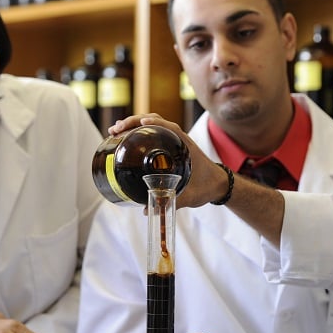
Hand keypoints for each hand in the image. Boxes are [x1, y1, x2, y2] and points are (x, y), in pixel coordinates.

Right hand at [109, 114, 229, 208]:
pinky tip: (123, 139)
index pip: (169, 126)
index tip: (141, 123)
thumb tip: (146, 210)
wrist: (217, 185)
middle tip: (116, 130)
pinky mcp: (167, 147)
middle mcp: (178, 139)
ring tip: (115, 132)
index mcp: (185, 146)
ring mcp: (171, 141)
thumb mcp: (191, 196)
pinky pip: (151, 134)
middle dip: (133, 122)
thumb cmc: (207, 187)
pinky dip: (137, 133)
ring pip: (150, 126)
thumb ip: (172, 202)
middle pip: (154, 121)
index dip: (154, 122)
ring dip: (132, 125)